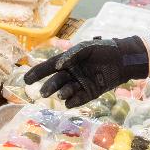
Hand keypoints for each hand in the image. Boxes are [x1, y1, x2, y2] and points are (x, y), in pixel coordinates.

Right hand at [23, 36, 149, 107]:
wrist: (123, 58)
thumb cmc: (103, 49)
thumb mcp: (86, 48)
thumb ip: (72, 54)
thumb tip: (59, 65)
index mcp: (68, 61)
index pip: (49, 67)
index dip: (37, 72)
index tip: (26, 79)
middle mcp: (72, 73)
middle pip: (57, 81)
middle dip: (49, 87)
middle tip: (43, 92)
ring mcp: (81, 83)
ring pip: (67, 91)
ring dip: (62, 94)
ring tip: (61, 95)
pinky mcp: (91, 92)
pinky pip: (80, 98)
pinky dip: (74, 101)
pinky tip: (69, 102)